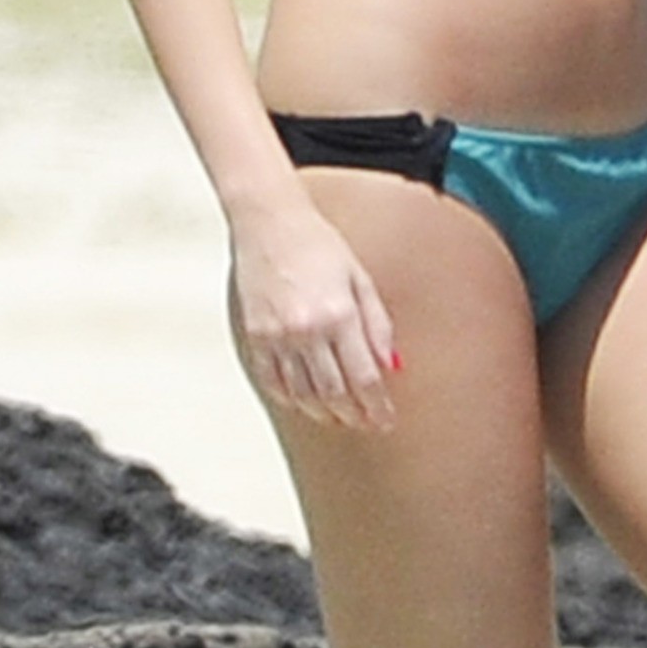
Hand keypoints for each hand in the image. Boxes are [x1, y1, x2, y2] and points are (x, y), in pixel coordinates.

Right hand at [231, 198, 401, 431]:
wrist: (270, 224)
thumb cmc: (319, 245)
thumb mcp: (361, 280)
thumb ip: (378, 325)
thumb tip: (391, 366)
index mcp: (339, 314)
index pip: (364, 377)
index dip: (377, 405)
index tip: (386, 420)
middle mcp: (307, 331)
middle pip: (334, 393)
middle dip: (354, 415)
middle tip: (368, 424)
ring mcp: (277, 336)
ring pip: (303, 394)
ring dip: (325, 412)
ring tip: (341, 417)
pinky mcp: (255, 337)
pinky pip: (273, 382)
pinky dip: (292, 398)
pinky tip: (306, 402)